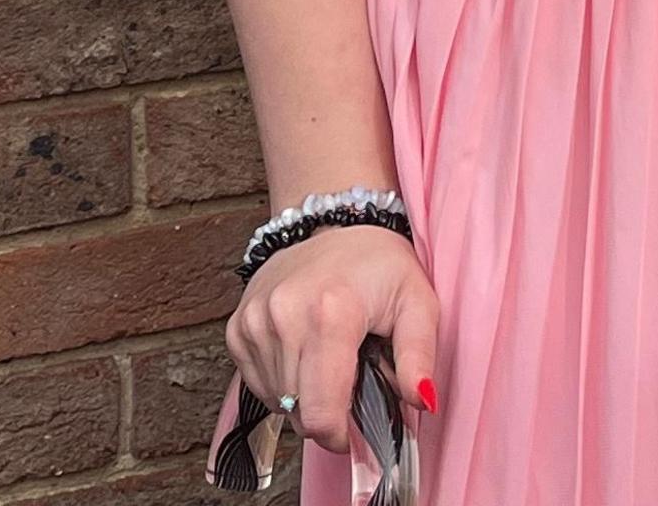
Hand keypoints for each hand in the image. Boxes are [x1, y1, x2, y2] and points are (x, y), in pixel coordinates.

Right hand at [230, 223, 441, 455]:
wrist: (332, 223)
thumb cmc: (379, 264)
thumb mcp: (417, 302)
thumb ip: (420, 356)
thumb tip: (422, 402)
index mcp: (331, 313)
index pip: (321, 412)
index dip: (341, 435)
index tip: (356, 427)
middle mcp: (284, 317)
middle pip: (299, 412)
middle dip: (328, 412)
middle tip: (351, 380)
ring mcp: (254, 322)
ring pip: (277, 401)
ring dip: (305, 396)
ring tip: (330, 359)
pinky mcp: (235, 328)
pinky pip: (258, 384)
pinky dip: (283, 382)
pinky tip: (305, 353)